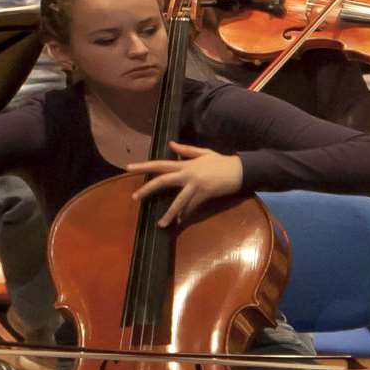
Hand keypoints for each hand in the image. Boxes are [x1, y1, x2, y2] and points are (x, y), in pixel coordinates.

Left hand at [124, 142, 243, 227]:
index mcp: (185, 164)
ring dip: (169, 213)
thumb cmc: (222, 162)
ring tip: (160, 224)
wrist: (240, 170)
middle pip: (163, 181)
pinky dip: (186, 215)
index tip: (128, 168)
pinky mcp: (205, 195)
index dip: (144, 166)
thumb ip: (186, 151)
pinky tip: (179, 222)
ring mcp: (196, 185)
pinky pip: (192, 208)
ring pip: (178, 201)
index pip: (160, 164)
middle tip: (134, 197)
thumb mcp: (204, 153)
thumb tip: (170, 145)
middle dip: (147, 189)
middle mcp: (188, 174)